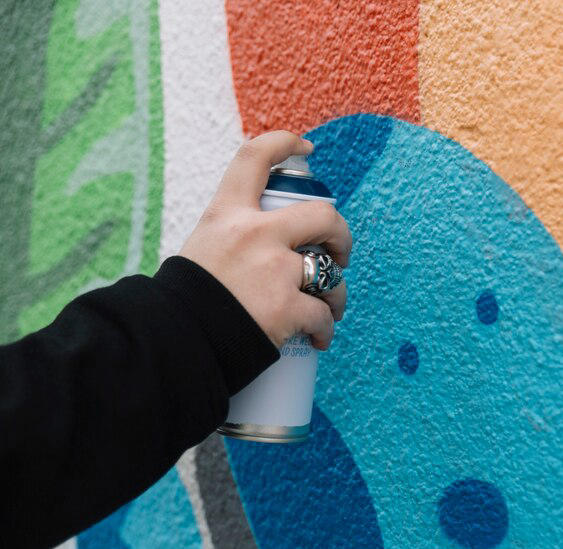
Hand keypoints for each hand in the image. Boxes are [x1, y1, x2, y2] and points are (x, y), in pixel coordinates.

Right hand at [179, 131, 351, 349]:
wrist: (174, 344)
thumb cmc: (184, 302)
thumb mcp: (201, 249)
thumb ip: (232, 237)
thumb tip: (265, 242)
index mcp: (227, 214)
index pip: (254, 157)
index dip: (284, 143)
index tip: (305, 147)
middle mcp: (254, 235)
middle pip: (322, 216)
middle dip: (341, 235)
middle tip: (340, 255)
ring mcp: (274, 270)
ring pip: (330, 273)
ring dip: (337, 293)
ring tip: (330, 308)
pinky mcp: (287, 308)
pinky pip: (323, 315)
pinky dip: (326, 329)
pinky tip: (319, 337)